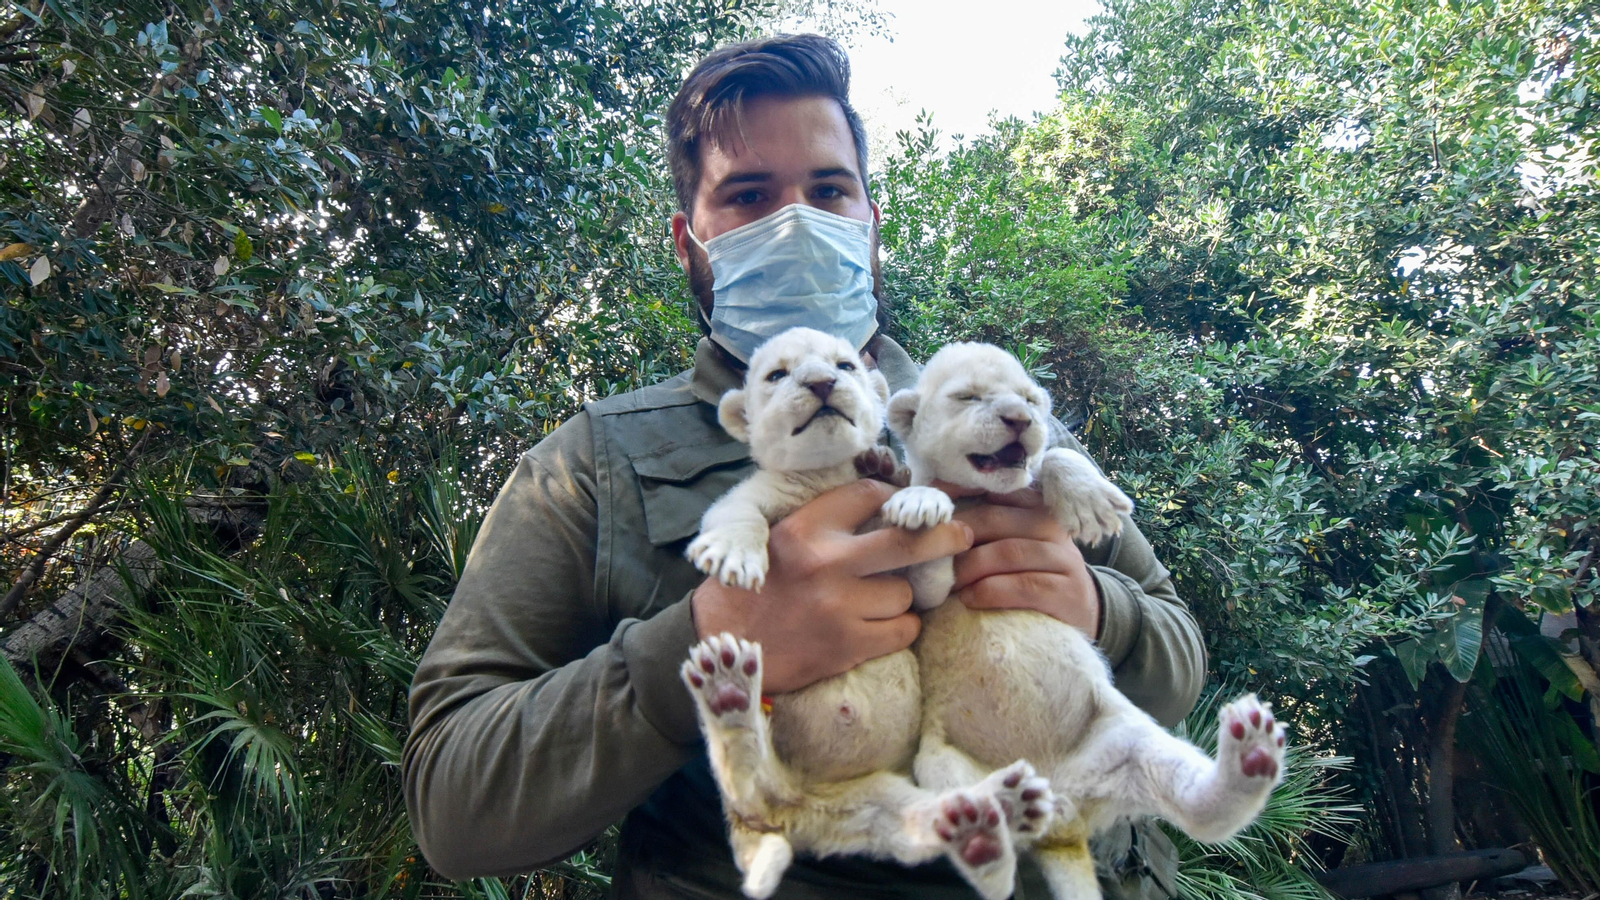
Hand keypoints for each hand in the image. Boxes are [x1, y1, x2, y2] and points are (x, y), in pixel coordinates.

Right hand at [691, 479, 974, 692]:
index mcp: (806, 528)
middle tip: (961, 535)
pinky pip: (903, 629)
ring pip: (904, 592)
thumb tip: (886, 507)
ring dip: (900, 597)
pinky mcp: (848, 644)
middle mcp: (827, 562)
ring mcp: (840, 606)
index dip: (892, 499)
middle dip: (944, 536)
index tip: (903, 509)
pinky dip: (899, 629)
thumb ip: (825, 523)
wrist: (724, 644)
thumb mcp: (779, 538)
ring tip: (875, 602)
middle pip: (909, 540)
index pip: (869, 496)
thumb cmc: (755, 587)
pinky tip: (879, 627)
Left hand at [937, 482, 1100, 635]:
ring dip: (970, 567)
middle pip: (995, 519)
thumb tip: (932, 516)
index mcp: (1034, 505)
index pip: (993, 489)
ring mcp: (1063, 557)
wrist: (1083, 608)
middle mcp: (1051, 525)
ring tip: (947, 583)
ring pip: (1008, 552)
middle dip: (956, 537)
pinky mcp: (1066, 591)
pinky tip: (969, 599)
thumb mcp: (1013, 539)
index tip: (927, 507)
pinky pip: (1024, 586)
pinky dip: (990, 591)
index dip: (956, 493)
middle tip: (929, 555)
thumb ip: (984, 523)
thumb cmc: (1033, 570)